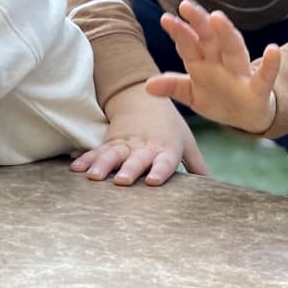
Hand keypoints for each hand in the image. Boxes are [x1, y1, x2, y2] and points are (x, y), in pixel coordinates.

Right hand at [72, 83, 208, 186]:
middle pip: (136, 159)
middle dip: (129, 170)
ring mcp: (125, 144)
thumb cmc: (170, 128)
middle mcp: (145, 147)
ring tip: (93, 177)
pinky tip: (76, 170)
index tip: (153, 181)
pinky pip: (97, 151)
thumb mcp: (186, 142)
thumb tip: (212, 187)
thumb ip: (197, 165)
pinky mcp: (110, 143)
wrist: (144, 100)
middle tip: (122, 181)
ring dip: (103, 166)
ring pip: (113, 155)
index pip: (164, 161)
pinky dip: (86, 159)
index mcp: (166, 148)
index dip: (159, 170)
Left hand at [144, 0, 279, 134]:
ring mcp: (241, 73)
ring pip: (234, 49)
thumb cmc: (218, 97)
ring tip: (218, 18)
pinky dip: (270, 64)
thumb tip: (147, 86)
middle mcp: (221, 61)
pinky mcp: (259, 88)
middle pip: (210, 39)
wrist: (247, 116)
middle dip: (199, 23)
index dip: (179, 32)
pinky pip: (266, 75)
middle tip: (186, 6)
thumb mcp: (192, 94)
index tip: (166, 19)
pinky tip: (272, 50)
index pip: (190, 43)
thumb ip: (173, 86)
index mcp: (203, 61)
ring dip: (227, 34)